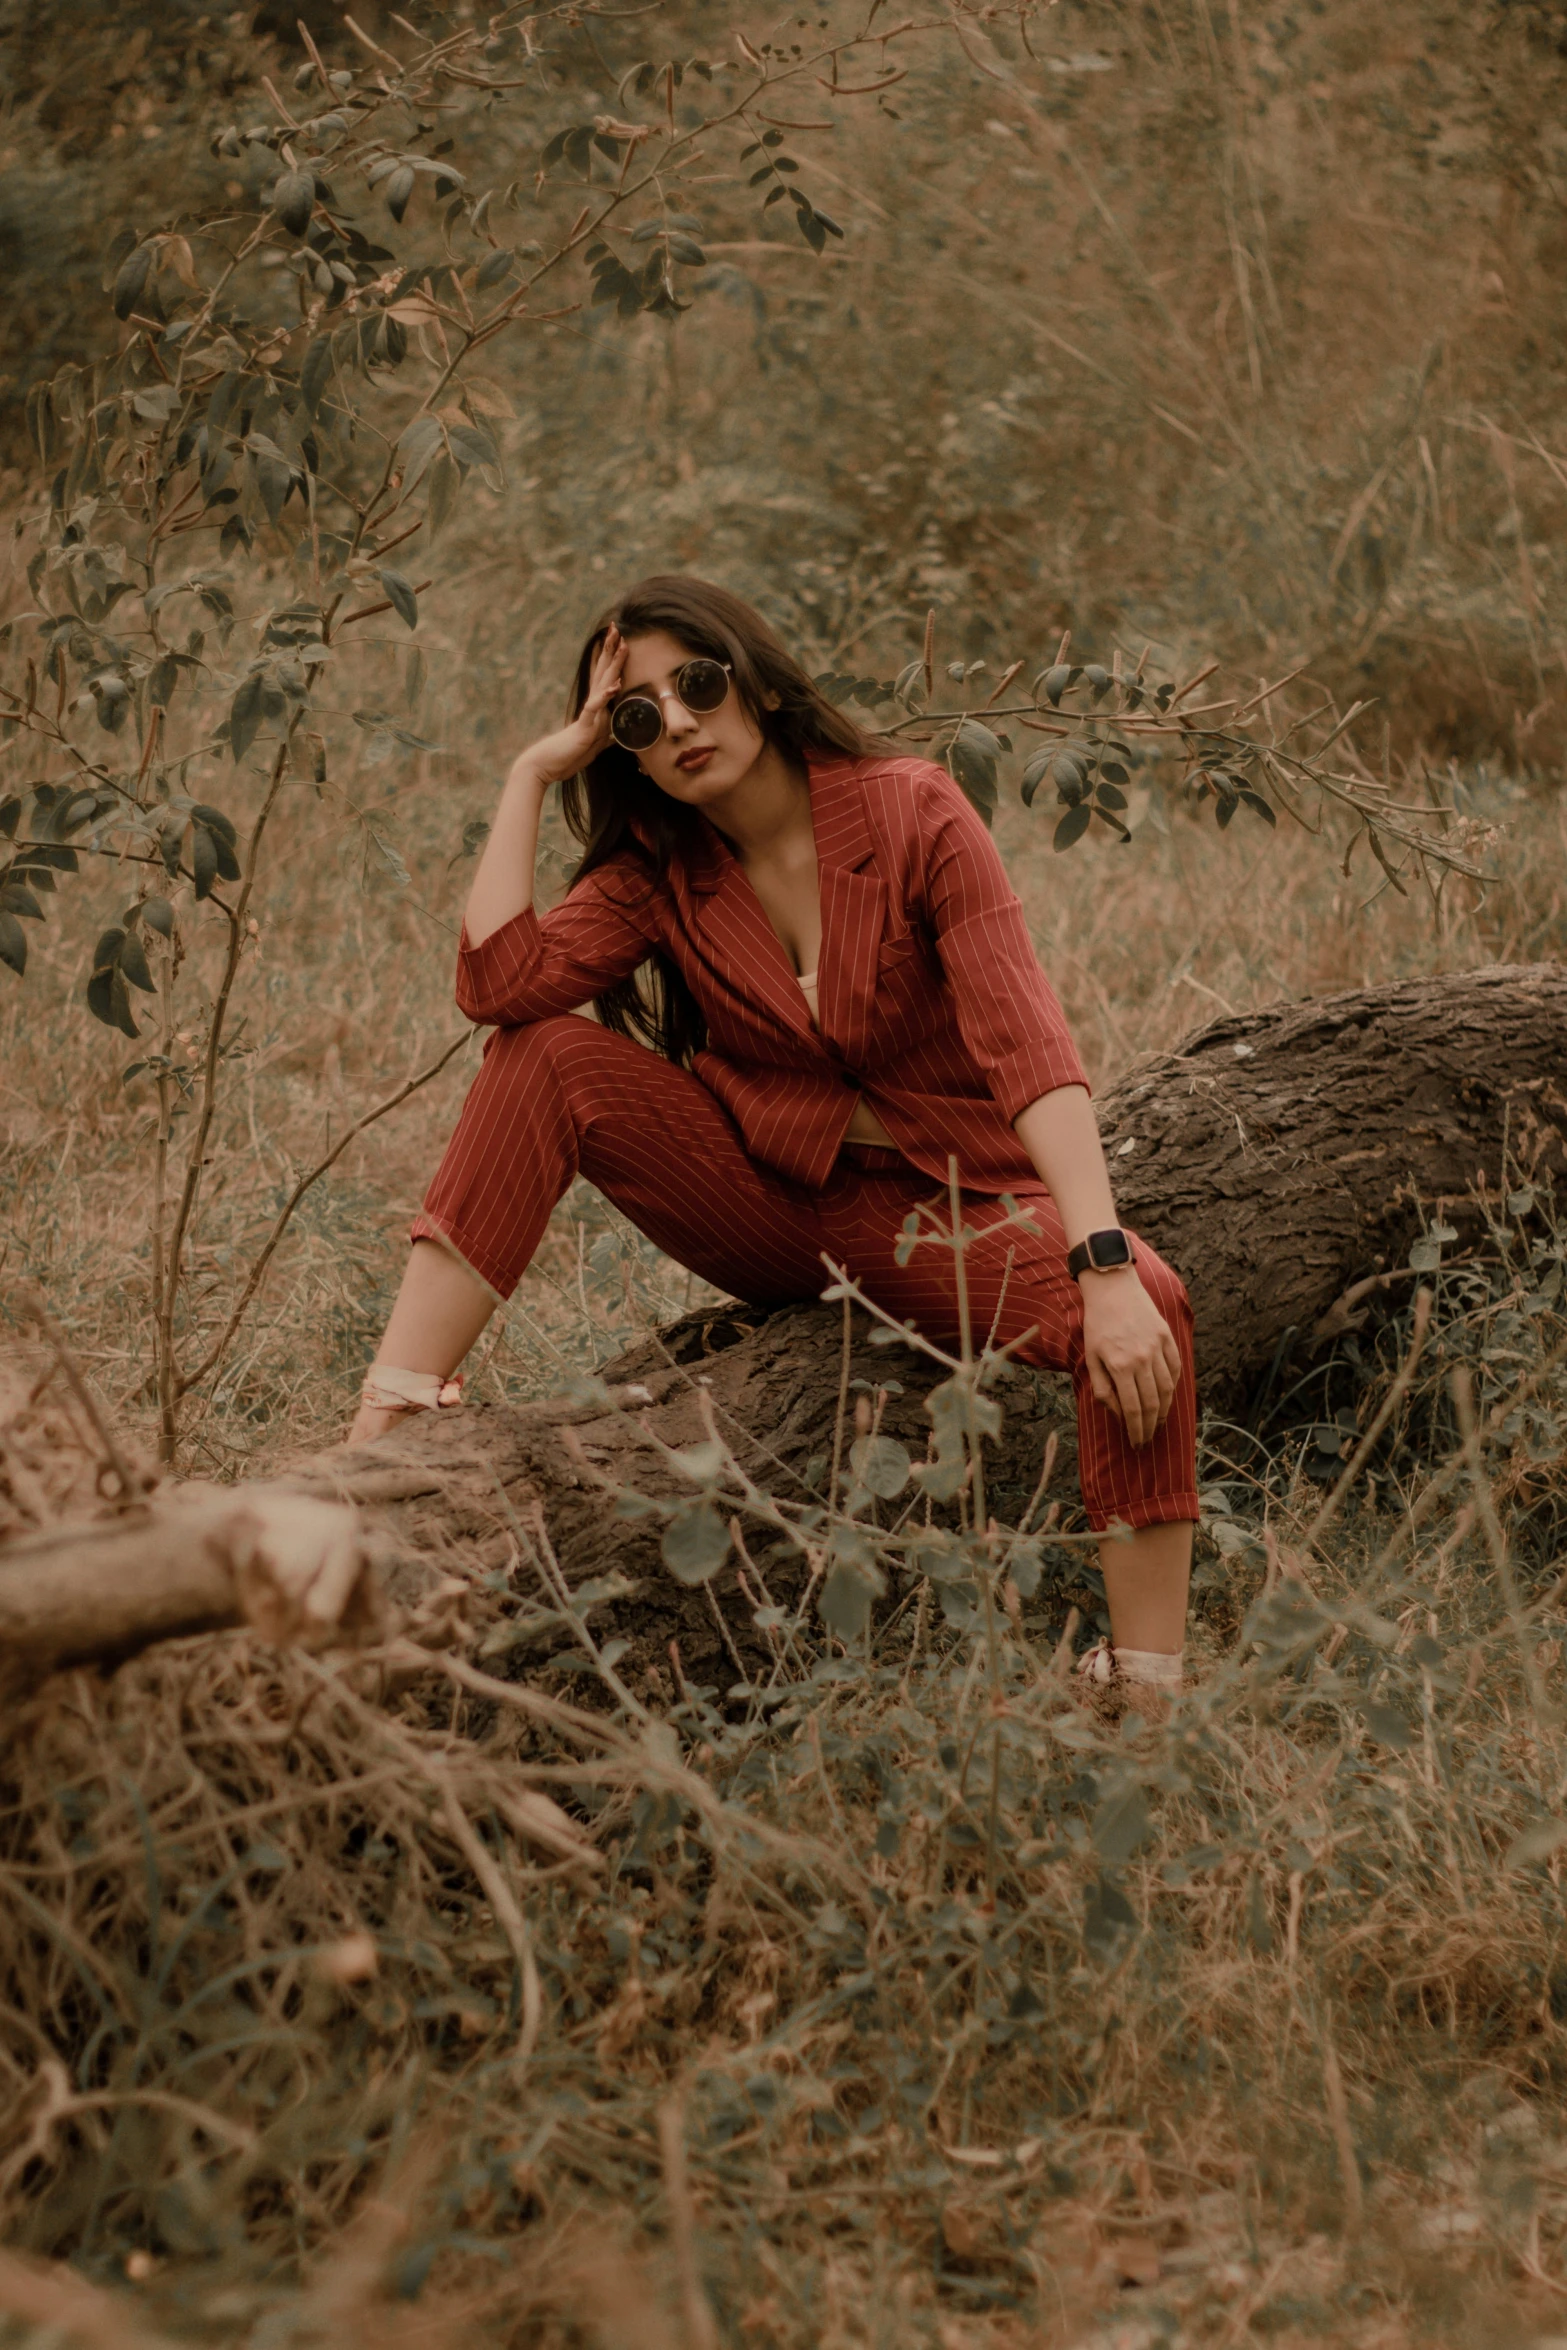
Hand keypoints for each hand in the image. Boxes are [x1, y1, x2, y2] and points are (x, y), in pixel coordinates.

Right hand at [511, 624, 625, 790]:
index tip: (621, 641)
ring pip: (603, 683)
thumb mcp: (594, 745)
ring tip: (622, 643)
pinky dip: (606, 695)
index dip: (614, 661)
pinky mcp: (584, 725)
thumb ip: (605, 737)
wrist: (546, 765)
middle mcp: (591, 706)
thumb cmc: (567, 756)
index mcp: (594, 709)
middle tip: (616, 627)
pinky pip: (595, 708)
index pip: (606, 679)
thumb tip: (617, 734)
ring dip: (613, 663)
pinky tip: (616, 683)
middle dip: (611, 650)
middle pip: (604, 673)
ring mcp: (588, 714)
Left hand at [1080, 1266, 1180, 1445]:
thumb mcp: (1091, 1357)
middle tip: (1147, 1440)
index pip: (1132, 1409)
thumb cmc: (1097, 1324)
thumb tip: (1117, 1413)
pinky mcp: (1167, 1338)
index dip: (1136, 1430)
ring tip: (1158, 1423)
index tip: (1136, 1443)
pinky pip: (1175, 1369)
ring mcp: (1158, 1348)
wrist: (1113, 1289)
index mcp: (1120, 1366)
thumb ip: (1102, 1388)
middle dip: (1150, 1427)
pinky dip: (1174, 1386)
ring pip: (1167, 1389)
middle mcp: (1142, 1359)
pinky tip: (1168, 1397)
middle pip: (1152, 1403)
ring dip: (1164, 1411)